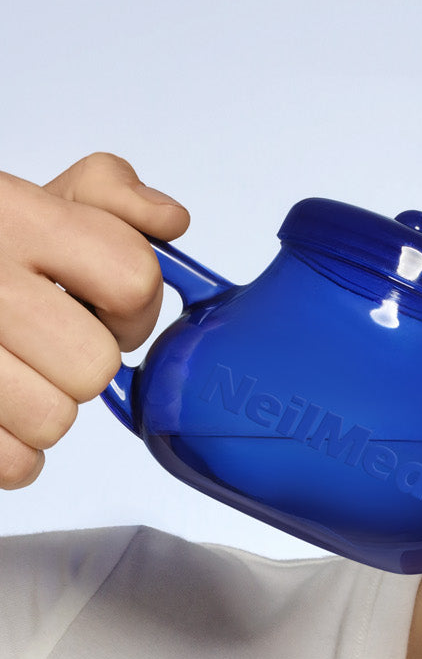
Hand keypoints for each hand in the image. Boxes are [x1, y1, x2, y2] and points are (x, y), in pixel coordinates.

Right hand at [0, 152, 189, 486]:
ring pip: (54, 419)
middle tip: (52, 345)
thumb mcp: (31, 201)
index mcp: (15, 217)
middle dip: (84, 363)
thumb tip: (169, 222)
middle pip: (95, 365)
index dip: (134, 307)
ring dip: (46, 407)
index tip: (108, 309)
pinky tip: (0, 412)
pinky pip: (15, 462)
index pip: (133, 279)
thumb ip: (107, 196)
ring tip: (17, 375)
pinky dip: (13, 450)